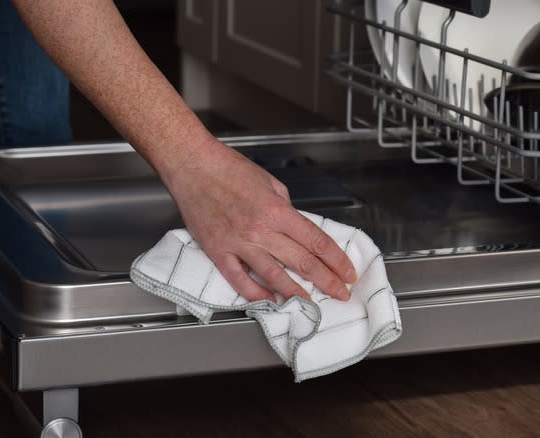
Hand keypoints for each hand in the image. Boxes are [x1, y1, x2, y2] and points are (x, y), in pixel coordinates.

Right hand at [161, 138, 355, 301]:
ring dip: (296, 293)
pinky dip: (256, 293)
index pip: (316, 241)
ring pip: (274, 276)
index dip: (336, 260)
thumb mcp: (270, 183)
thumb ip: (285, 208)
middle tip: (341, 293)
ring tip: (312, 304)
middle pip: (302, 262)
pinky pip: (239, 280)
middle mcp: (261, 230)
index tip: (347, 271)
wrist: (192, 165)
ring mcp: (239, 243)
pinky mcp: (218, 252)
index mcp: (278, 211)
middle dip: (326, 280)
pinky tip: (270, 301)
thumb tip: (295, 227)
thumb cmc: (229, 169)